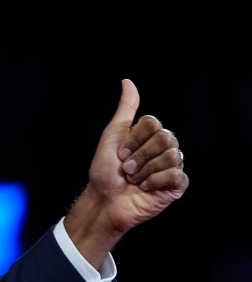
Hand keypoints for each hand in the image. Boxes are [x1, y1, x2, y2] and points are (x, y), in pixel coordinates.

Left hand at [64, 79, 188, 267]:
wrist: (105, 200)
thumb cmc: (105, 170)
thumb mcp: (112, 135)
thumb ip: (125, 109)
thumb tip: (128, 81)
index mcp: (148, 136)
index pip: (153, 123)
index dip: (134, 139)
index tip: (120, 153)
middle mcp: (162, 149)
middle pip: (165, 137)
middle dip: (140, 155)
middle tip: (127, 169)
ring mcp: (171, 167)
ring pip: (172, 155)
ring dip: (145, 170)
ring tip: (134, 180)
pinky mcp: (176, 186)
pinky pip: (176, 175)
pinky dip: (155, 181)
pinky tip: (145, 188)